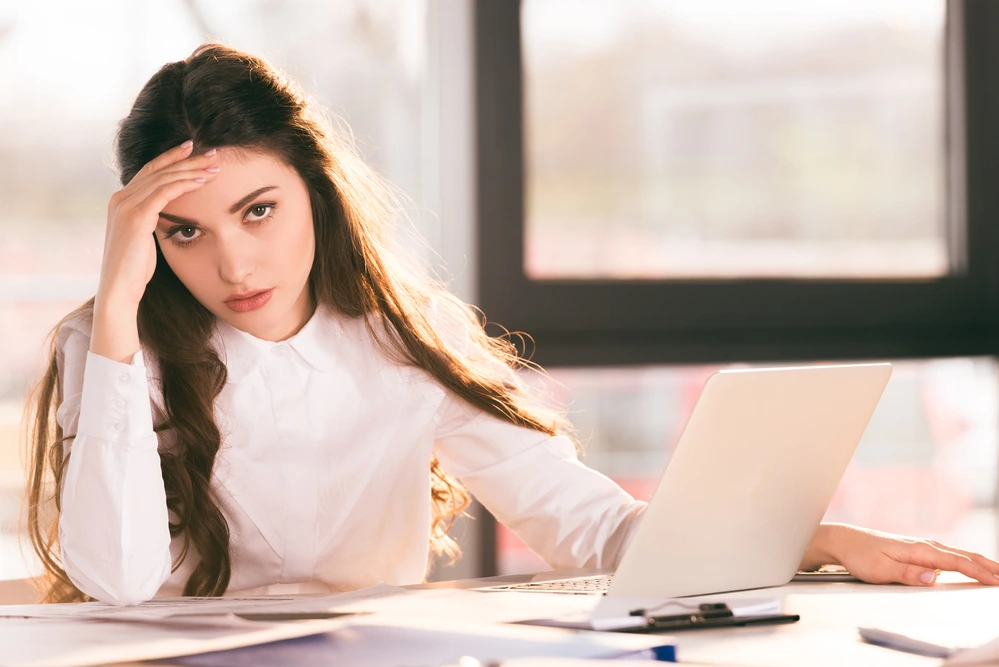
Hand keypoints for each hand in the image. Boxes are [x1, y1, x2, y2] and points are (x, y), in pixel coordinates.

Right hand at [96, 140, 219, 310]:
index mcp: (121, 200)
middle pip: (158, 169)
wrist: (119, 289)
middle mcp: (120, 198)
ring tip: (214, 166)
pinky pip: (164, 193)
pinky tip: (202, 181)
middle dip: (186, 159)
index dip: (171, 158)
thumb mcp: (144, 238)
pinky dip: (184, 184)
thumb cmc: (135, 269)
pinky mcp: (135, 217)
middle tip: (212, 152)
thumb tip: (170, 214)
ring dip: (191, 170)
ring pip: (163, 178)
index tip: (192, 150)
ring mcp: (125, 205)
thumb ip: (152, 220)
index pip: (150, 170)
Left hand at [805, 523, 998, 586]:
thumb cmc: (860, 555)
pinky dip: (965, 560)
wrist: (843, 541)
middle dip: (987, 566)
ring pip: (957, 554)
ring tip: (995, 573)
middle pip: (963, 556)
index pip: (956, 562)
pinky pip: (947, 555)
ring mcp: (921, 546)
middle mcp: (923, 545)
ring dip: (979, 563)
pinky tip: (970, 566)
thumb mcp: (880, 569)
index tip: (996, 581)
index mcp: (919, 550)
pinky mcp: (917, 550)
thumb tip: (935, 577)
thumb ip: (909, 574)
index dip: (979, 573)